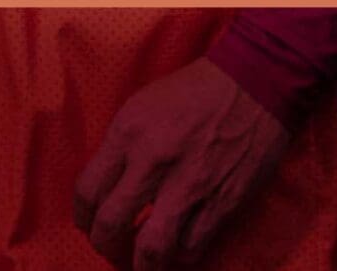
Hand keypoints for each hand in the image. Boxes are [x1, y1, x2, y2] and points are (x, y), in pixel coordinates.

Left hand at [72, 59, 291, 270]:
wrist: (254, 83)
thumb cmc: (195, 90)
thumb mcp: (142, 105)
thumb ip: (122, 146)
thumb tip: (109, 185)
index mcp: (128, 132)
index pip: (88, 189)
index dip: (82, 215)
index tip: (87, 222)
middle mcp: (153, 161)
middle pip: (111, 224)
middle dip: (104, 244)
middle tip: (108, 246)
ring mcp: (189, 185)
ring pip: (152, 248)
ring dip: (142, 264)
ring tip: (141, 262)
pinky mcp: (222, 202)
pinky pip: (192, 247)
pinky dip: (180, 256)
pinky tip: (176, 250)